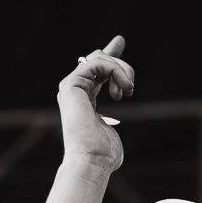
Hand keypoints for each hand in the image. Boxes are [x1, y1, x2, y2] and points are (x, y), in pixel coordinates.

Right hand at [57, 35, 134, 171]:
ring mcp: (71, 87)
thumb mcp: (111, 128)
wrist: (91, 161)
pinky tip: (122, 89)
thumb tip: (116, 107)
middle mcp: (75, 90)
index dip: (110, 55)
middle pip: (99, 59)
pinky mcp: (71, 84)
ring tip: (128, 91)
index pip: (97, 69)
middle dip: (122, 66)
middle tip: (130, 88)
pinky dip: (115, 71)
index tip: (119, 41)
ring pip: (100, 58)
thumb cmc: (103, 154)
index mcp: (83, 99)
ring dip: (121, 70)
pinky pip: (98, 63)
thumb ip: (111, 116)